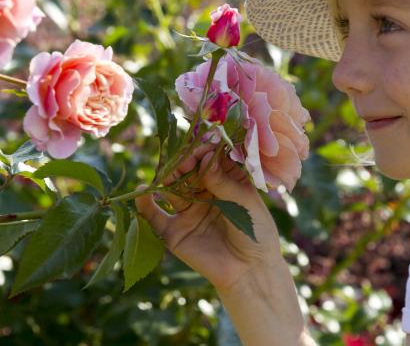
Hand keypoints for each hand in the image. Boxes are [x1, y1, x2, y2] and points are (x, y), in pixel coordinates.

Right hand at [134, 143, 281, 293]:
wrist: (250, 271)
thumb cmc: (256, 233)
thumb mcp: (244, 202)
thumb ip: (223, 181)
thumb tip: (205, 156)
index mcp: (226, 182)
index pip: (210, 160)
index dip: (205, 152)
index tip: (202, 148)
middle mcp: (205, 194)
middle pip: (189, 172)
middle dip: (185, 163)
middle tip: (185, 161)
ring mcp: (188, 211)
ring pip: (172, 189)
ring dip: (167, 178)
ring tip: (168, 175)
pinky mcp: (174, 231)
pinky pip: (155, 216)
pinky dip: (145, 204)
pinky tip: (142, 192)